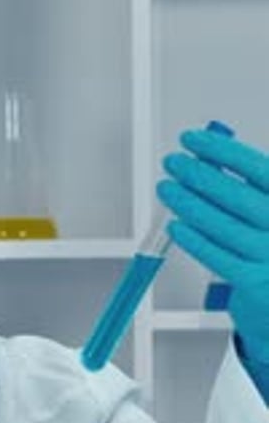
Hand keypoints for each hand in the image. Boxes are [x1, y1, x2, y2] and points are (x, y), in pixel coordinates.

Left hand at [157, 127, 268, 362]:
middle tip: (172, 163)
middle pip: (235, 195)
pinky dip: (193, 239)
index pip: (255, 167)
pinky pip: (216, 256)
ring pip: (221, 225)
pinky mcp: (255, 283)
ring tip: (167, 189)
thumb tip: (204, 158)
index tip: (192, 140)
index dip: (220, 151)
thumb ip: (246, 184)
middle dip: (196, 175)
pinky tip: (176, 225)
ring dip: (187, 204)